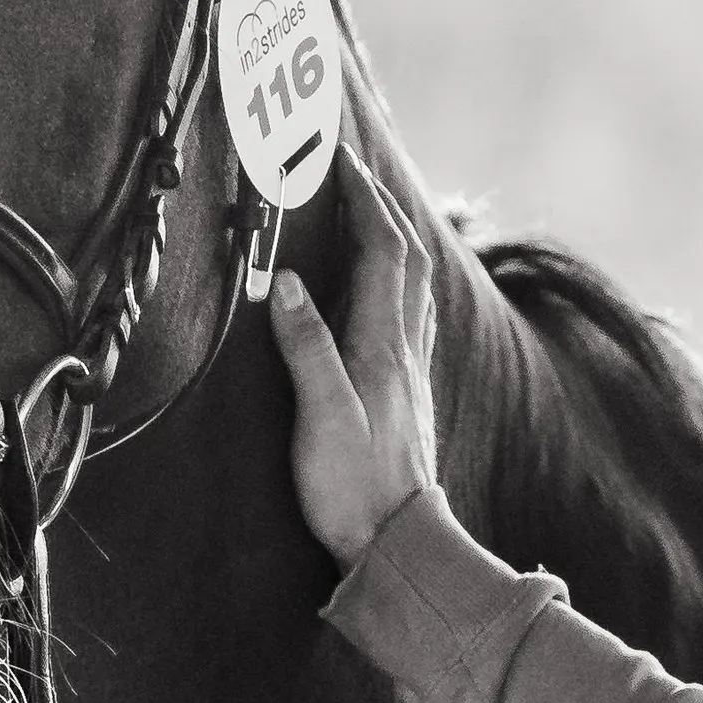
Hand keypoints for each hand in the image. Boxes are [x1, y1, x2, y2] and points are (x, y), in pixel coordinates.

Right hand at [264, 190, 439, 565]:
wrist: (397, 544)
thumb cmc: (353, 488)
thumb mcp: (321, 416)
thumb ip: (306, 346)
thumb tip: (287, 279)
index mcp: (381, 346)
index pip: (383, 251)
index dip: (364, 199)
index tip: (341, 159)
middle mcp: (404, 349)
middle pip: (406, 257)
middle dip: (381, 205)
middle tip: (352, 171)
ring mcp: (411, 371)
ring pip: (416, 284)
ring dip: (395, 237)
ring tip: (371, 213)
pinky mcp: (407, 392)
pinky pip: (412, 314)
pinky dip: (400, 280)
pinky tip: (389, 290)